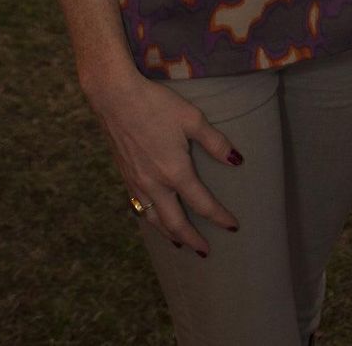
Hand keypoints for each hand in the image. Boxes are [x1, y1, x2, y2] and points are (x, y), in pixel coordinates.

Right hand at [85, 68, 242, 254]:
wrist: (115, 98)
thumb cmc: (157, 105)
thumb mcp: (192, 119)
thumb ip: (215, 142)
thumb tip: (237, 161)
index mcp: (175, 172)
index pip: (202, 204)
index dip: (219, 217)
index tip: (233, 226)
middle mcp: (155, 184)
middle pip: (175, 223)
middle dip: (192, 239)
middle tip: (205, 252)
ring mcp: (137, 183)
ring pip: (154, 220)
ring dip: (169, 234)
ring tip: (179, 243)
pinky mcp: (125, 177)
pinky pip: (140, 208)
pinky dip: (151, 220)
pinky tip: (154, 217)